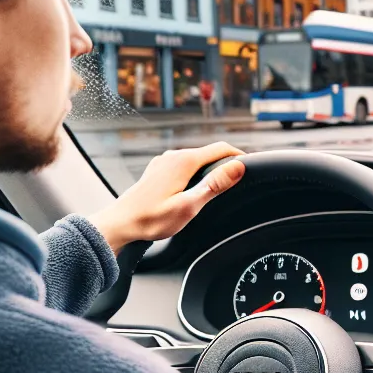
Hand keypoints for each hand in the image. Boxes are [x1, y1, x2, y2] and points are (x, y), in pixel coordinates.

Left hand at [88, 141, 245, 253]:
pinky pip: (184, 166)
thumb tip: (238, 167)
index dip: (240, 157)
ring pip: (196, 160)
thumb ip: (215, 184)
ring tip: (219, 188)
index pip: (221, 149)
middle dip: (226, 164)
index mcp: (184, 161)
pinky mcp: (158, 171)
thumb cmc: (151, 219)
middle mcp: (173, 156)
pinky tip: (195, 191)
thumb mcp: (189, 205)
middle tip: (239, 182)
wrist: (120, 224)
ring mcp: (164, 162)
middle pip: (209, 153)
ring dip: (210, 170)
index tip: (252, 168)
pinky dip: (196, 174)